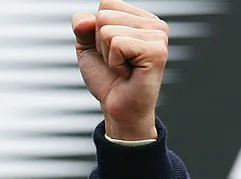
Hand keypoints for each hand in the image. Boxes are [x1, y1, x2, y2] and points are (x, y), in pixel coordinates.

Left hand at [72, 0, 168, 139]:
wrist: (117, 107)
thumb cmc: (107, 79)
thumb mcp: (88, 48)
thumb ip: (82, 27)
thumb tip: (85, 19)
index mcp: (141, 18)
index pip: (106, 3)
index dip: (96, 31)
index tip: (111, 51)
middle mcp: (153, 23)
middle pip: (105, 15)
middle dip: (100, 44)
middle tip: (117, 62)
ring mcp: (158, 35)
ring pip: (107, 30)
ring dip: (108, 55)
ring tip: (123, 67)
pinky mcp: (156, 49)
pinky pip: (117, 43)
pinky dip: (114, 62)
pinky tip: (128, 72)